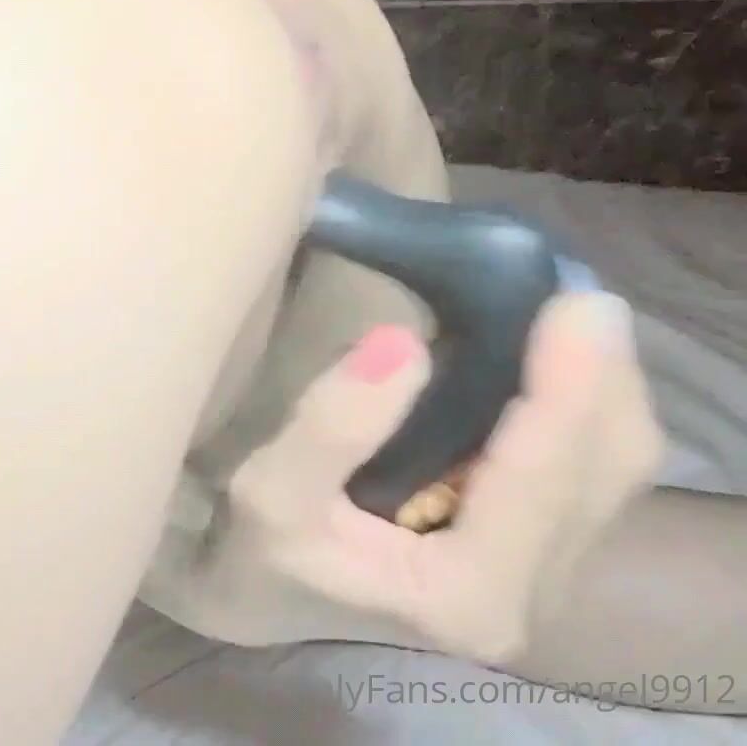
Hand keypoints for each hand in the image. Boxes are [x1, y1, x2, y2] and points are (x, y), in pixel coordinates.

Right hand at [223, 291, 664, 662]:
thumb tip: (403, 346)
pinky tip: (560, 353)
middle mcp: (533, 595)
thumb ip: (330, 430)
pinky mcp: (558, 548)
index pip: (540, 482)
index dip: (568, 390)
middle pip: (606, 469)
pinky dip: (593, 401)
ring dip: (606, 382)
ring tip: (568, 311)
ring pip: (619, 465)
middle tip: (573, 289)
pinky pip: (602, 463)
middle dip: (602, 375)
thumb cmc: (268, 551)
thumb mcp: (270, 494)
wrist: (278, 598)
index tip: (574, 305)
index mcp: (468, 595)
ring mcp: (555, 576)